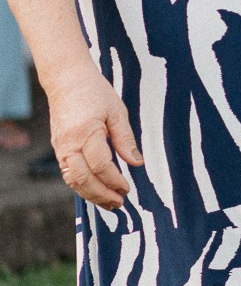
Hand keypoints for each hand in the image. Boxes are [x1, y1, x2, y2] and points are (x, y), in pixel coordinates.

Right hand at [45, 65, 142, 209]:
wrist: (67, 81)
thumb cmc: (95, 93)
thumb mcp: (118, 111)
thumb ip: (125, 139)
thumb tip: (137, 163)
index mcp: (86, 132)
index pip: (100, 165)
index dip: (114, 180)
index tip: (128, 188)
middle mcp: (69, 144)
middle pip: (83, 179)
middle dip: (102, 194)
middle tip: (119, 203)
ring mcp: (61, 148)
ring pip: (73, 180)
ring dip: (91, 194)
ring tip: (109, 203)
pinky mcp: (59, 149)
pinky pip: (69, 173)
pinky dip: (82, 185)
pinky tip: (96, 191)